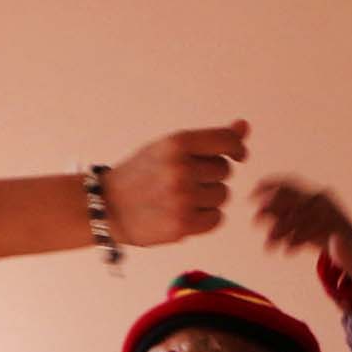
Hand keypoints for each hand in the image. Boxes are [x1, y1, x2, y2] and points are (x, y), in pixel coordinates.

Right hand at [106, 124, 249, 247]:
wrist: (107, 206)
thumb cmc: (142, 174)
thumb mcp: (169, 148)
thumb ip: (209, 140)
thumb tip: (244, 127)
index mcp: (176, 143)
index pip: (226, 141)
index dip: (237, 148)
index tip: (237, 155)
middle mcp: (180, 169)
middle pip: (225, 171)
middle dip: (210, 176)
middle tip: (184, 180)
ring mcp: (181, 199)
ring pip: (222, 195)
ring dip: (208, 198)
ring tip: (181, 198)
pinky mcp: (182, 225)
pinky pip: (217, 218)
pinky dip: (205, 218)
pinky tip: (184, 214)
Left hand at [251, 178, 351, 275]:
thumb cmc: (323, 237)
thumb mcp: (299, 227)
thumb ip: (283, 218)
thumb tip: (258, 213)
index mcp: (312, 195)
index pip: (289, 184)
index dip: (269, 185)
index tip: (251, 195)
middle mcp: (322, 199)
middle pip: (292, 198)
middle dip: (271, 208)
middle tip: (255, 221)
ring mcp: (333, 211)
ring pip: (301, 216)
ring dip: (281, 230)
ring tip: (268, 246)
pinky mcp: (340, 227)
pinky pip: (314, 231)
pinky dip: (297, 241)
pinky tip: (286, 251)